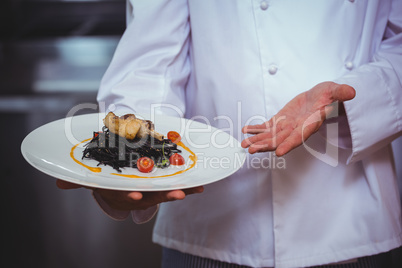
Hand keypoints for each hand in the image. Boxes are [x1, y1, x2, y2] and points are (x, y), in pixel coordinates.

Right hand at [56, 180, 203, 210]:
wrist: (122, 176)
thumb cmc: (108, 174)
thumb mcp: (92, 176)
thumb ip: (78, 179)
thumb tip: (58, 181)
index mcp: (121, 191)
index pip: (124, 194)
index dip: (129, 195)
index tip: (136, 195)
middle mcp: (138, 194)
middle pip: (151, 195)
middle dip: (163, 195)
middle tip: (176, 193)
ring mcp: (153, 190)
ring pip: (167, 192)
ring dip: (181, 191)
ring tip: (194, 189)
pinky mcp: (164, 186)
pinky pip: (177, 186)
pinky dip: (188, 187)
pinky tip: (201, 185)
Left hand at [241, 82, 355, 155]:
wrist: (320, 96)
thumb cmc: (328, 95)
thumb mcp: (335, 91)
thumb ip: (341, 93)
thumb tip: (352, 92)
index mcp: (309, 124)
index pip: (299, 137)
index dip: (289, 144)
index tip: (279, 152)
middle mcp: (297, 128)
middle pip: (280, 139)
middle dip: (266, 145)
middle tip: (252, 149)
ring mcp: (287, 125)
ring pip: (270, 135)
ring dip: (257, 140)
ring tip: (244, 144)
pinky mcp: (280, 120)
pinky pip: (267, 126)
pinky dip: (256, 128)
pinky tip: (246, 130)